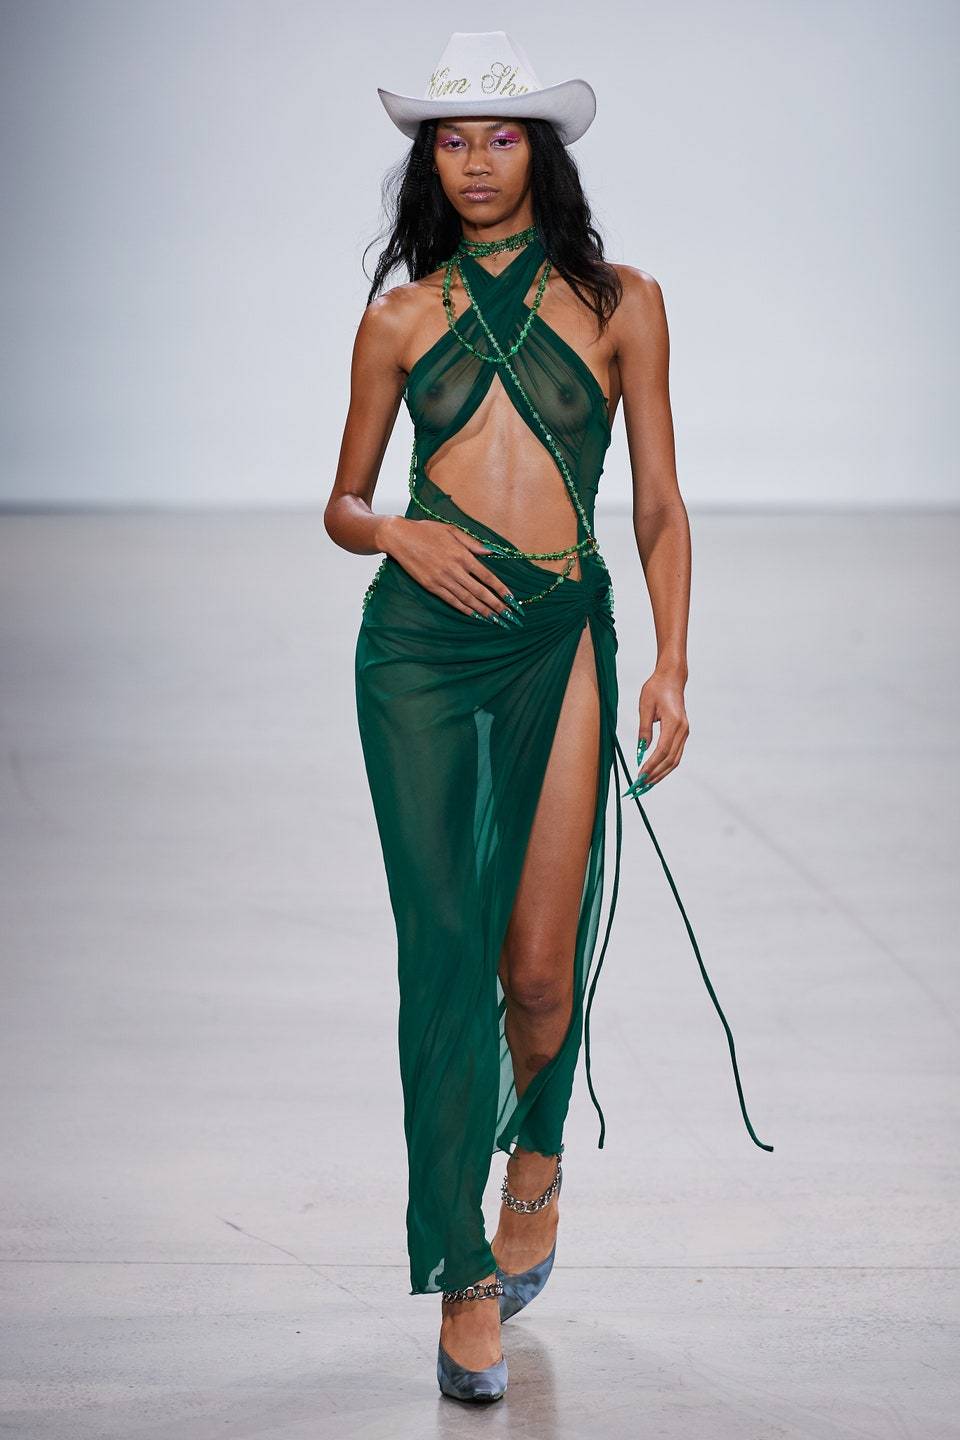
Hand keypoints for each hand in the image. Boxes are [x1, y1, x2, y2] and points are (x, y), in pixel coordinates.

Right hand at [380, 517, 521, 624]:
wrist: (400, 537)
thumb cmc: (426, 530)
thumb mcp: (452, 530)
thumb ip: (472, 543)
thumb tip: (491, 552)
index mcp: (462, 555)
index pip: (487, 576)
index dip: (501, 590)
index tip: (512, 600)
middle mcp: (454, 569)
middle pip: (480, 591)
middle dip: (496, 605)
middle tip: (508, 616)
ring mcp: (442, 579)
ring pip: (467, 599)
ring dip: (482, 611)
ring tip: (495, 620)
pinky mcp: (431, 586)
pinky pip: (451, 600)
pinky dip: (464, 609)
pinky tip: (474, 615)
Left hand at [623, 667, 688, 796]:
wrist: (672, 678)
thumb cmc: (656, 689)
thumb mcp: (645, 706)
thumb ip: (644, 729)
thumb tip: (641, 751)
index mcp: (674, 722)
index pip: (662, 751)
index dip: (651, 766)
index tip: (639, 776)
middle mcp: (683, 730)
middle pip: (670, 760)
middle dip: (655, 775)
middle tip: (640, 787)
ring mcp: (685, 732)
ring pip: (675, 760)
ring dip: (661, 774)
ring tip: (646, 784)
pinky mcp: (683, 733)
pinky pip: (676, 754)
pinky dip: (665, 766)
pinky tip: (654, 772)